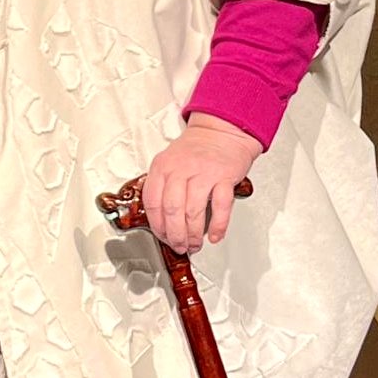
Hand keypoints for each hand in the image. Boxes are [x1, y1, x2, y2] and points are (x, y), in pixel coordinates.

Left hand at [142, 114, 260, 254]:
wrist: (222, 131)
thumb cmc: (195, 151)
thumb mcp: (169, 162)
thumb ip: (162, 186)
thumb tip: (160, 221)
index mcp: (162, 167)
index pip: (152, 202)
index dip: (157, 225)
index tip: (162, 237)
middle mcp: (181, 169)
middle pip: (172, 210)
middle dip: (175, 235)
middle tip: (179, 245)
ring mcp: (203, 172)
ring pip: (194, 211)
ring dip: (194, 234)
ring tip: (195, 244)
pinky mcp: (225, 176)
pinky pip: (221, 206)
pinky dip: (218, 225)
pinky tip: (215, 235)